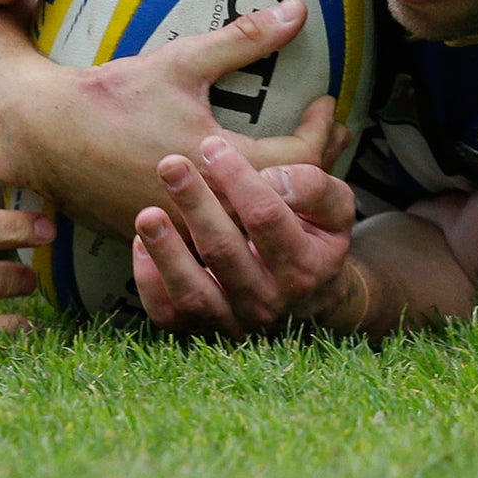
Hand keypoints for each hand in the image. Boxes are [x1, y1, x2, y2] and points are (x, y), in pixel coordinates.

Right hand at [0, 0, 346, 240]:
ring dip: (285, 194)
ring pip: (254, 226)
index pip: (299, 161)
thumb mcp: (182, 60)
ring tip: (303, 162)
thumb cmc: (114, 96)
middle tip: (333, 134)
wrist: (45, 135)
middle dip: (316, 165)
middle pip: (286, 201)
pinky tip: (253, 193)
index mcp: (218, 162)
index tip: (326, 104)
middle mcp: (206, 206)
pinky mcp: (163, 238)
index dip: (322, 132)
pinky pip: (218, 237)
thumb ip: (245, 38)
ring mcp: (183, 228)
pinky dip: (246, 215)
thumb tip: (298, 10)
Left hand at [132, 136, 359, 338]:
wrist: (307, 299)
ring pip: (193, 291)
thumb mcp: (334, 207)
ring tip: (147, 214)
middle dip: (195, 204)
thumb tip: (270, 178)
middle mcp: (269, 300)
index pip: (266, 216)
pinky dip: (151, 283)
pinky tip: (142, 245)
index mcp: (304, 266)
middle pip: (224, 251)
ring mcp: (234, 320)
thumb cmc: (315, 237)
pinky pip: (170, 314)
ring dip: (167, 250)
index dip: (238, 179)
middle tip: (170, 165)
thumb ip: (311, 186)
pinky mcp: (204, 330)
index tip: (213, 147)